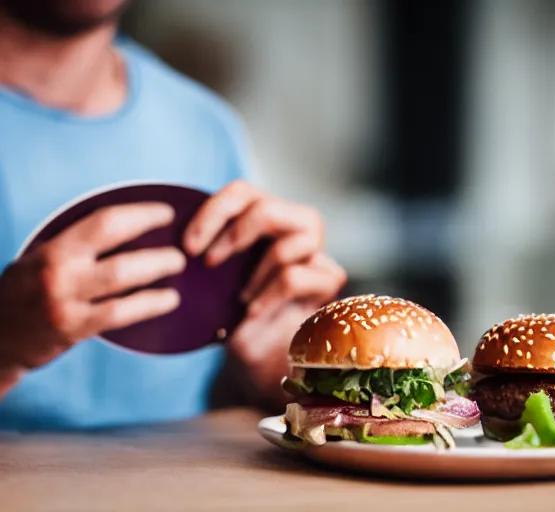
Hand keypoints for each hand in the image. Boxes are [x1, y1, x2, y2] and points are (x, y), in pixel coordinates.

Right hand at [0, 203, 185, 393]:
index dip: (140, 214)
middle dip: (155, 242)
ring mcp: (65, 301)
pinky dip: (150, 304)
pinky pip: (120, 313)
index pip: (104, 221)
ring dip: (157, 269)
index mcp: (54, 248)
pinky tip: (170, 300)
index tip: (166, 212)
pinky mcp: (73, 329)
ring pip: (122, 278)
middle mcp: (59, 271)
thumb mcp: (43, 260)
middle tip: (183, 246)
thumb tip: (131, 230)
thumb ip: (79, 247)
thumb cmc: (27, 294)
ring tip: (179, 265)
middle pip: (117, 247)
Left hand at [183, 181, 345, 407]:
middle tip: (209, 264)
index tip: (188, 247)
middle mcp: (293, 229)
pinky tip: (254, 312)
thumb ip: (209, 255)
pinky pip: (295, 276)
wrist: (261, 363)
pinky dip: (268, 296)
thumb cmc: (236, 319)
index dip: (213, 212)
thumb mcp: (214, 284)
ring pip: (291, 240)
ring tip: (241, 298)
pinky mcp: (328, 280)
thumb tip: (181, 241)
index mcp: (264, 220)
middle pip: (268, 205)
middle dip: (233, 234)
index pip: (242, 193)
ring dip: (256, 272)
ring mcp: (315, 252)